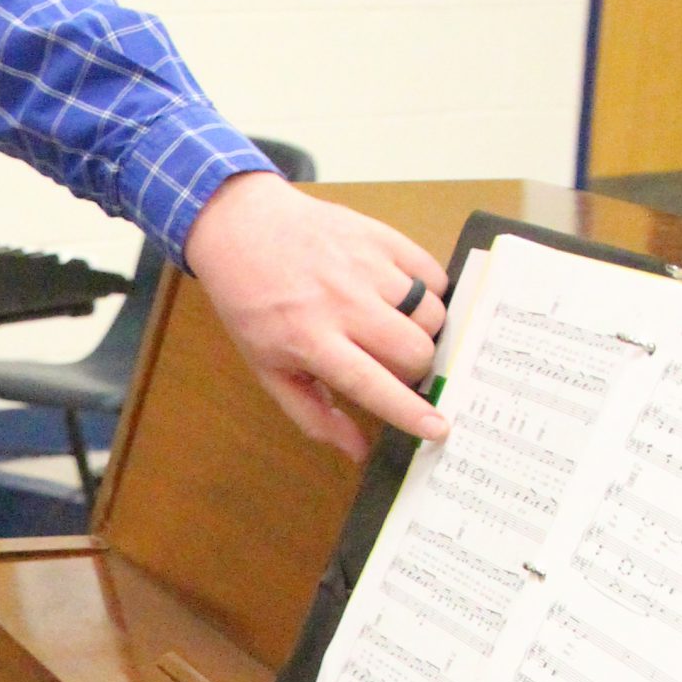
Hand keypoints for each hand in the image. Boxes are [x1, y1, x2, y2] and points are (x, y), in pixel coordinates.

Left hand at [184, 169, 449, 462]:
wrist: (242, 229)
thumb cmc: (253, 305)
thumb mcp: (268, 368)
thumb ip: (313, 414)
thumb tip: (358, 451)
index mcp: (311, 340)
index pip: (373, 383)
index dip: (410, 411)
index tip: (438, 428)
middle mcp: (342, 303)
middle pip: (416, 350)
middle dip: (416, 371)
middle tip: (396, 367)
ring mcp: (365, 266)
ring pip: (431, 313)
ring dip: (424, 332)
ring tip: (397, 329)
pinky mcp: (381, 237)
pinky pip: (433, 274)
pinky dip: (430, 293)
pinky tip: (405, 299)